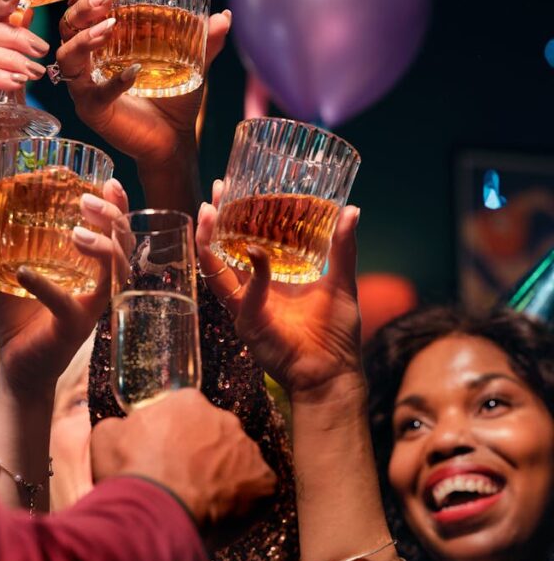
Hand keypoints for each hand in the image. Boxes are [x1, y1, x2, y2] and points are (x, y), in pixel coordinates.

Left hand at [0, 179, 127, 395]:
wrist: (17, 366)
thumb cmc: (19, 319)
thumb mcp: (3, 275)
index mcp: (90, 266)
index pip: (114, 231)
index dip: (118, 205)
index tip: (108, 181)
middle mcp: (98, 284)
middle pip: (124, 244)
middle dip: (113, 217)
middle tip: (88, 200)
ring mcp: (90, 306)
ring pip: (114, 271)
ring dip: (100, 247)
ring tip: (76, 232)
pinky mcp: (74, 327)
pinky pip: (66, 304)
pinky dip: (46, 287)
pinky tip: (25, 273)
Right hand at [54, 0, 230, 172]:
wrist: (173, 142)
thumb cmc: (174, 101)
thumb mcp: (191, 65)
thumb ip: (205, 41)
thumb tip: (225, 16)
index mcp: (101, 46)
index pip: (81, 12)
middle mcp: (86, 65)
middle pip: (66, 27)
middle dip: (83, 8)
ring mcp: (85, 88)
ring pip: (67, 56)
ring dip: (86, 38)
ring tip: (110, 26)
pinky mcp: (93, 111)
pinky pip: (95, 93)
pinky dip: (113, 82)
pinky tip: (133, 72)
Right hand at [90, 389, 275, 538]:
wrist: (154, 513)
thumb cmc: (130, 473)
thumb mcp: (106, 438)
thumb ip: (121, 425)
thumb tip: (124, 428)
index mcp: (189, 403)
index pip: (187, 413)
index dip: (175, 437)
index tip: (166, 457)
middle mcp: (224, 419)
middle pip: (216, 434)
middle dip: (204, 455)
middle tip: (184, 481)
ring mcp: (248, 449)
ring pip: (238, 461)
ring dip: (224, 477)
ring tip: (202, 502)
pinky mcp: (264, 482)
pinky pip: (258, 490)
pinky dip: (244, 502)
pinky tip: (223, 516)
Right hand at [196, 183, 363, 398]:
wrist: (332, 373)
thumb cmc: (336, 334)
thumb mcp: (341, 282)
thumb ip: (342, 248)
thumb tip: (351, 209)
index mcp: (271, 279)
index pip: (246, 240)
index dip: (238, 216)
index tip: (234, 187)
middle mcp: (252, 290)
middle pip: (224, 250)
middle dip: (215, 221)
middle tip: (215, 192)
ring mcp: (246, 306)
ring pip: (217, 269)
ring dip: (211, 241)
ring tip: (208, 214)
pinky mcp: (248, 323)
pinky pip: (245, 294)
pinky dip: (253, 274)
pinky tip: (257, 253)